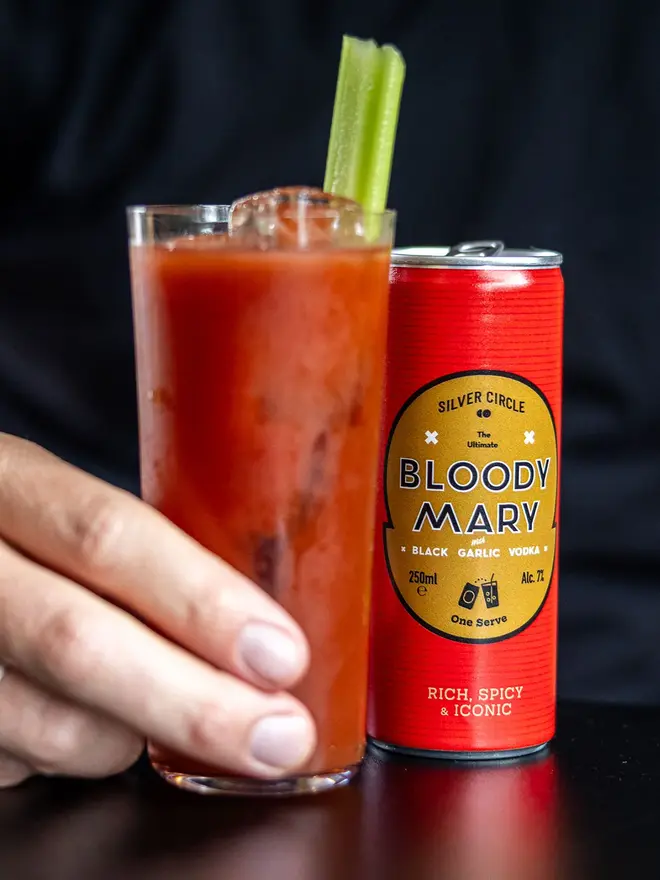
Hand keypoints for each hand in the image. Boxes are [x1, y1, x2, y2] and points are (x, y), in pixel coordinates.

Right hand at [0, 433, 314, 787]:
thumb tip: (259, 616)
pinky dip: (86, 751)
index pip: (108, 537)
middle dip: (198, 704)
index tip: (280, 652)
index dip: (203, 601)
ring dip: (141, 735)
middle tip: (279, 736)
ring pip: (55, 726)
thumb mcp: (56, 497)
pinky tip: (99, 715)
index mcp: (8, 484)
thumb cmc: (9, 523)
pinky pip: (26, 762)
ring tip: (178, 708)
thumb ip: (132, 546)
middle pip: (78, 644)